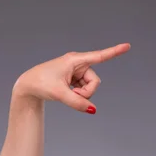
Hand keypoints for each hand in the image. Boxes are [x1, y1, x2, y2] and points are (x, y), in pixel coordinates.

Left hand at [13, 42, 130, 112]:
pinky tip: (66, 92)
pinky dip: (78, 94)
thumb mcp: (59, 94)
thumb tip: (93, 110)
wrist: (28, 86)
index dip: (114, 51)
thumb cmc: (41, 83)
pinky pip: (83, 88)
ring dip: (82, 94)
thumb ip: (77, 102)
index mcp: (75, 60)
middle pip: (95, 81)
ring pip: (90, 86)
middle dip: (87, 92)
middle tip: (73, 95)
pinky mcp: (73, 78)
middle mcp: (77, 63)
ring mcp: (75, 71)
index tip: (128, 45)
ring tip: (67, 93)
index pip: (99, 56)